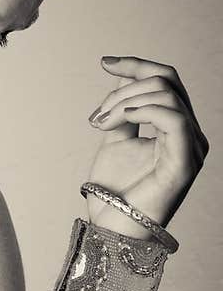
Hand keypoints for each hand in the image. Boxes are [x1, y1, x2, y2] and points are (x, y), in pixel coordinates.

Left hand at [86, 56, 208, 229]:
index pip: (166, 81)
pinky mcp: (186, 162)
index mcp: (177, 128)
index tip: (105, 62)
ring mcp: (192, 148)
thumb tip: (122, 75)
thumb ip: (124, 108)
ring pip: (167, 96)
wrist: (113, 228)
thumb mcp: (116, 138)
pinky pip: (174, 119)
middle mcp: (191, 134)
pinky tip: (121, 119)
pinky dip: (145, 110)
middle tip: (97, 116)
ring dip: (126, 102)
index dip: (136, 65)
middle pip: (167, 82)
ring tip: (101, 123)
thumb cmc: (115, 191)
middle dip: (125, 88)